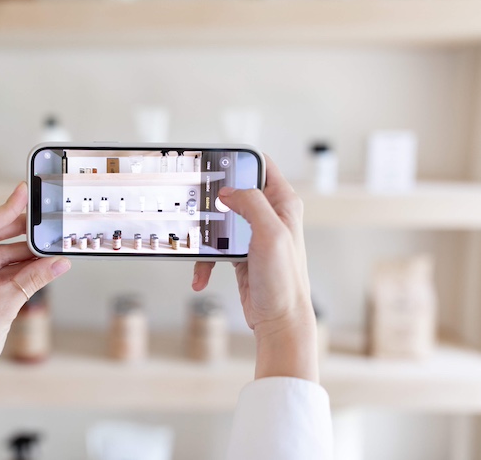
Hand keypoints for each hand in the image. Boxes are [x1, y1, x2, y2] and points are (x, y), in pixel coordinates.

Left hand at [0, 182, 70, 443]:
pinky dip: (12, 271)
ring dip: (21, 256)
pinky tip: (37, 266)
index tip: (24, 192)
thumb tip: (58, 263)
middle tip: (44, 219)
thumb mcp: (3, 308)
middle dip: (19, 233)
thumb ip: (31, 280)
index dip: (7, 210)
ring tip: (49, 248)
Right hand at [191, 156, 317, 381]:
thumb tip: (227, 191)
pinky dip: (204, 261)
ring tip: (196, 246)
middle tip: (195, 203)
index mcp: (283, 202)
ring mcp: (253, 234)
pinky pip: (214, 248)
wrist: (279, 321)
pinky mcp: (240, 253)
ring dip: (204, 235)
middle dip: (212, 200)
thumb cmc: (284, 281)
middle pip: (233, 191)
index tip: (214, 161)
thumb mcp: (270, 234)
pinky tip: (200, 276)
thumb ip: (251, 204)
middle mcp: (270, 215)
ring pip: (219, 220)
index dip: (238, 159)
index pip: (260, 164)